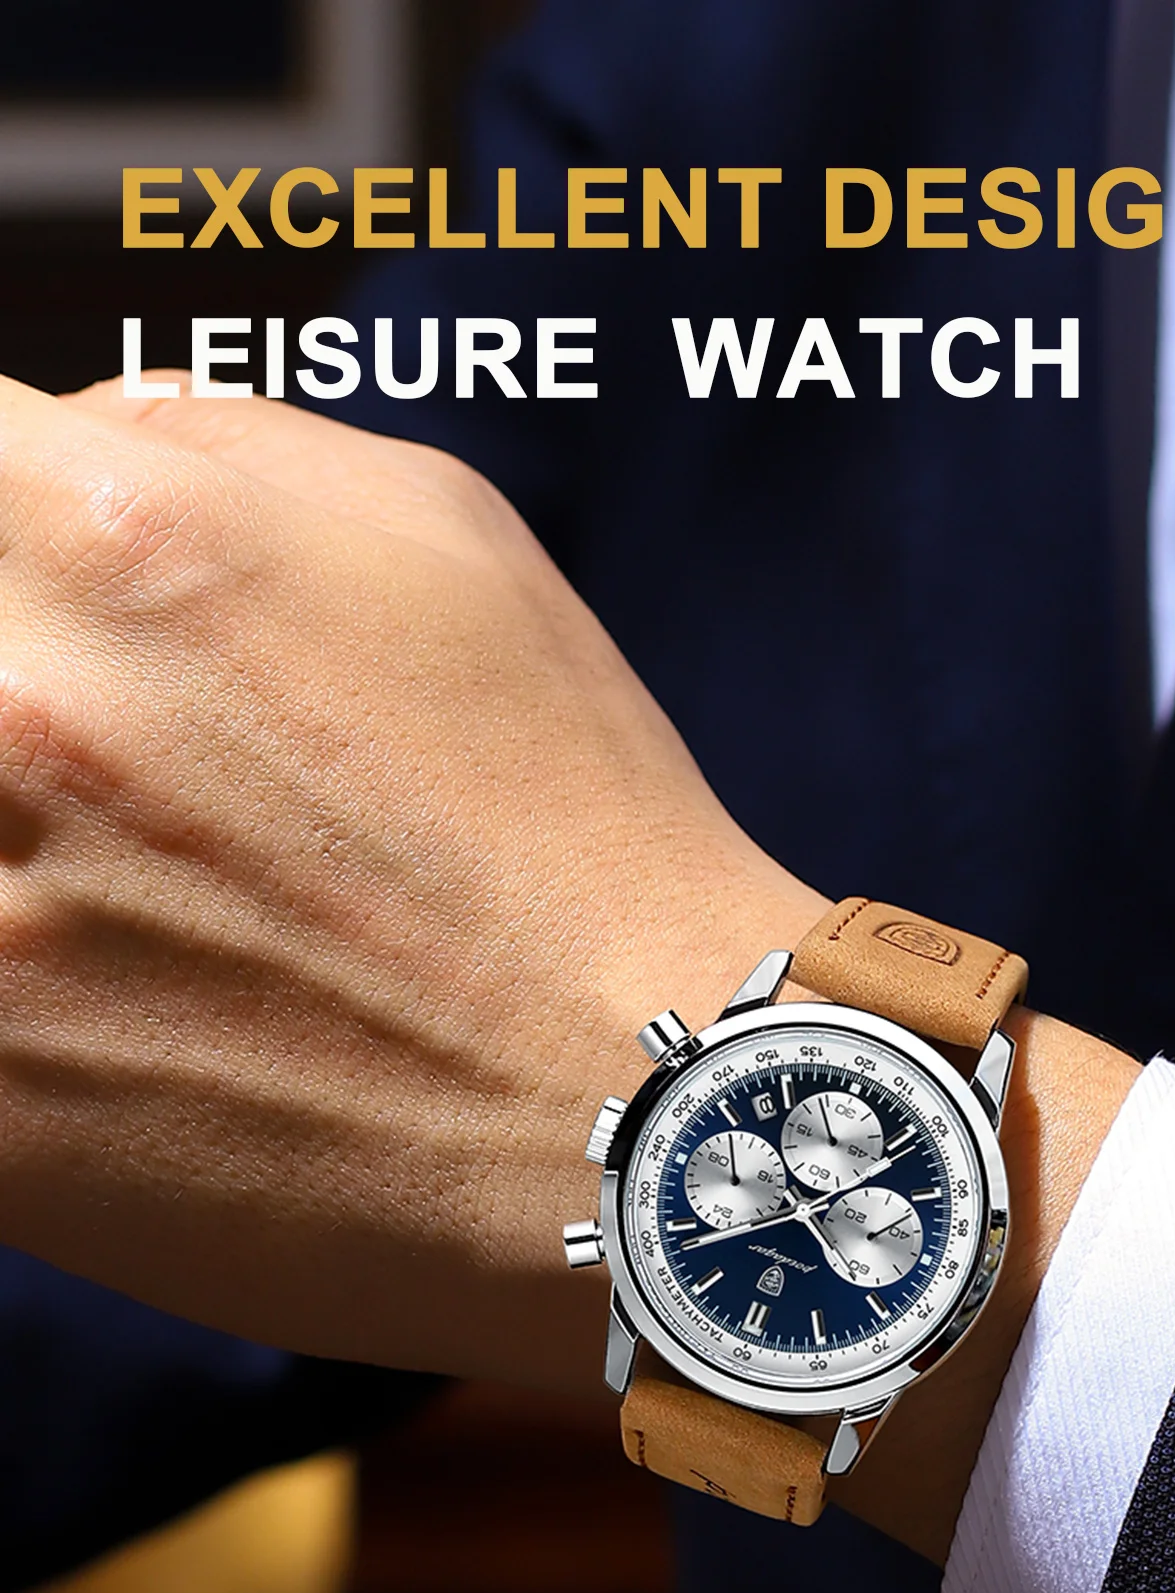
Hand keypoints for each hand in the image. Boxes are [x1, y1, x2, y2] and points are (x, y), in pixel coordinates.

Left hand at [0, 375, 1138, 1555]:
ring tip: (121, 918)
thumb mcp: (438, 532)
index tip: (26, 612)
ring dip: (3, 872)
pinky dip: (7, 1005)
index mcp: (118, 531)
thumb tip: (72, 434)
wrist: (654, 1121)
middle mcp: (22, 711)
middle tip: (99, 781)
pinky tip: (101, 1021)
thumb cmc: (573, 830)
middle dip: (5, 724)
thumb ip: (206, 437)